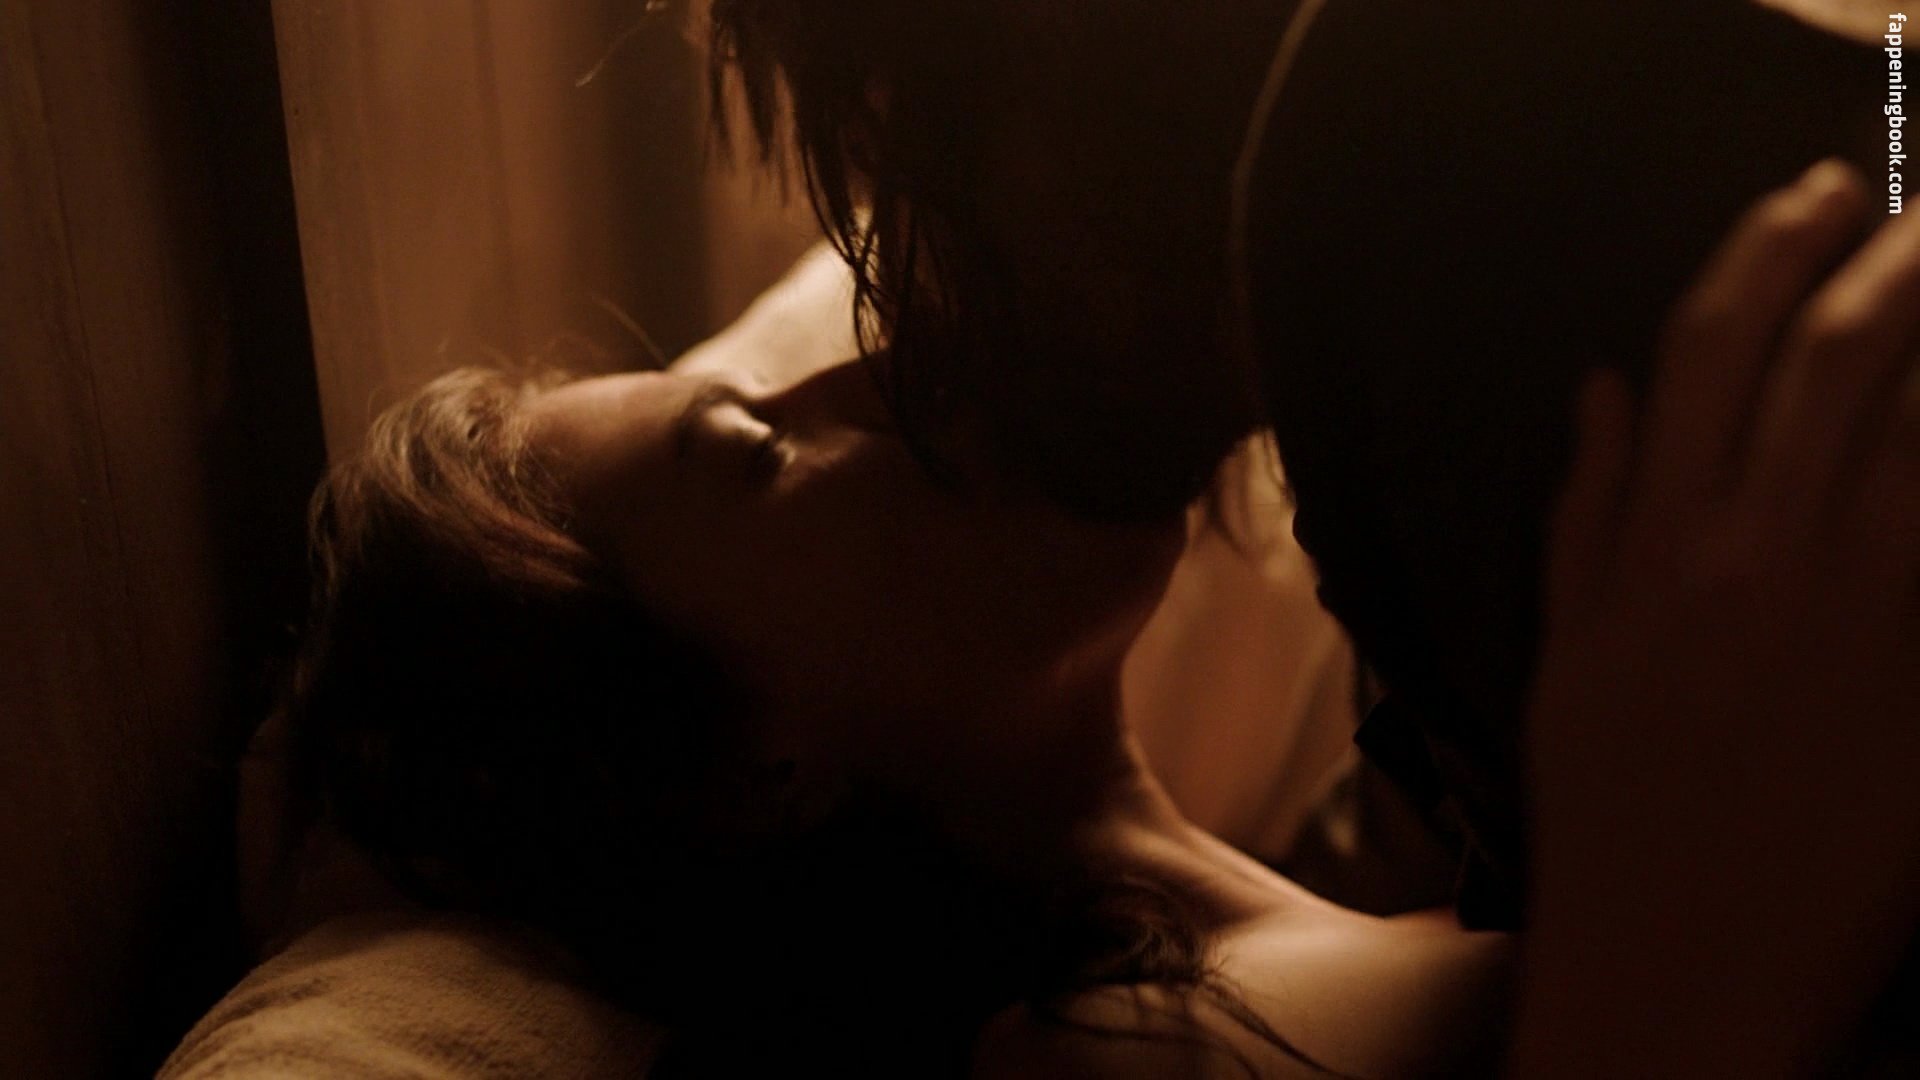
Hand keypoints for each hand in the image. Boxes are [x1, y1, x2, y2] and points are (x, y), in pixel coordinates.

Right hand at [1514, 160, 1919, 1076]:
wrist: (1678, 958)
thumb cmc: (1610, 812)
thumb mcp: (1565, 655)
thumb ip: (1583, 512)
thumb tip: (1601, 385)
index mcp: (1648, 548)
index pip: (1706, 352)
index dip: (1762, 253)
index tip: (1810, 196)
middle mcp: (1747, 554)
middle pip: (1827, 358)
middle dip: (1884, 253)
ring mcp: (1844, 608)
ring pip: (1908, 418)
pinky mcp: (1919, 668)